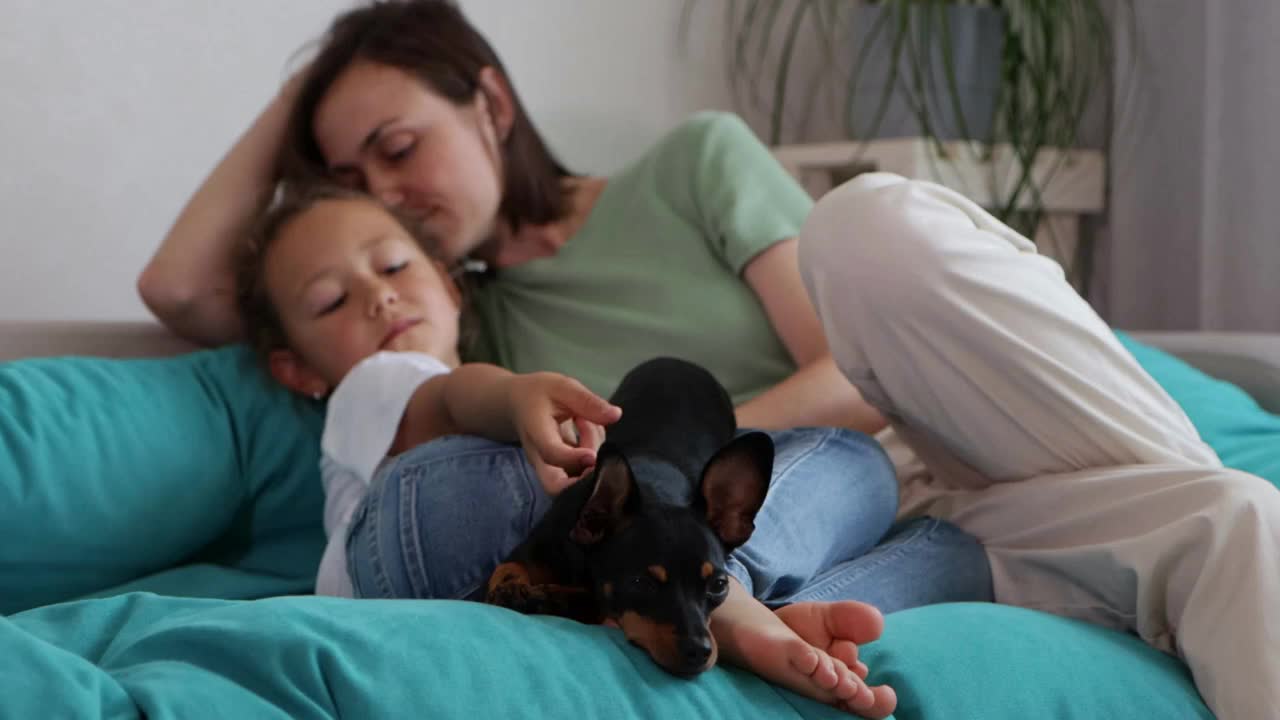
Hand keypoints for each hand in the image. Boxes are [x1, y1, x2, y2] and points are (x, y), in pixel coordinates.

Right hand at [509, 373, 620, 494]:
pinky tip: (588, 429)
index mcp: (537, 433)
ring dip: (593, 454)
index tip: (594, 455)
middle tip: (599, 454)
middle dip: (584, 480)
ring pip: (574, 477)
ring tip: (587, 421)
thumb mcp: (562, 387)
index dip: (575, 458)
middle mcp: (540, 456)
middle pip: (556, 487)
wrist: (518, 403)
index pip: (552, 454)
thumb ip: (587, 402)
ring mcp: (550, 466)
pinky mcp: (561, 467)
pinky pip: (581, 470)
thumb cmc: (539, 394)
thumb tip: (615, 415)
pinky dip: (593, 453)